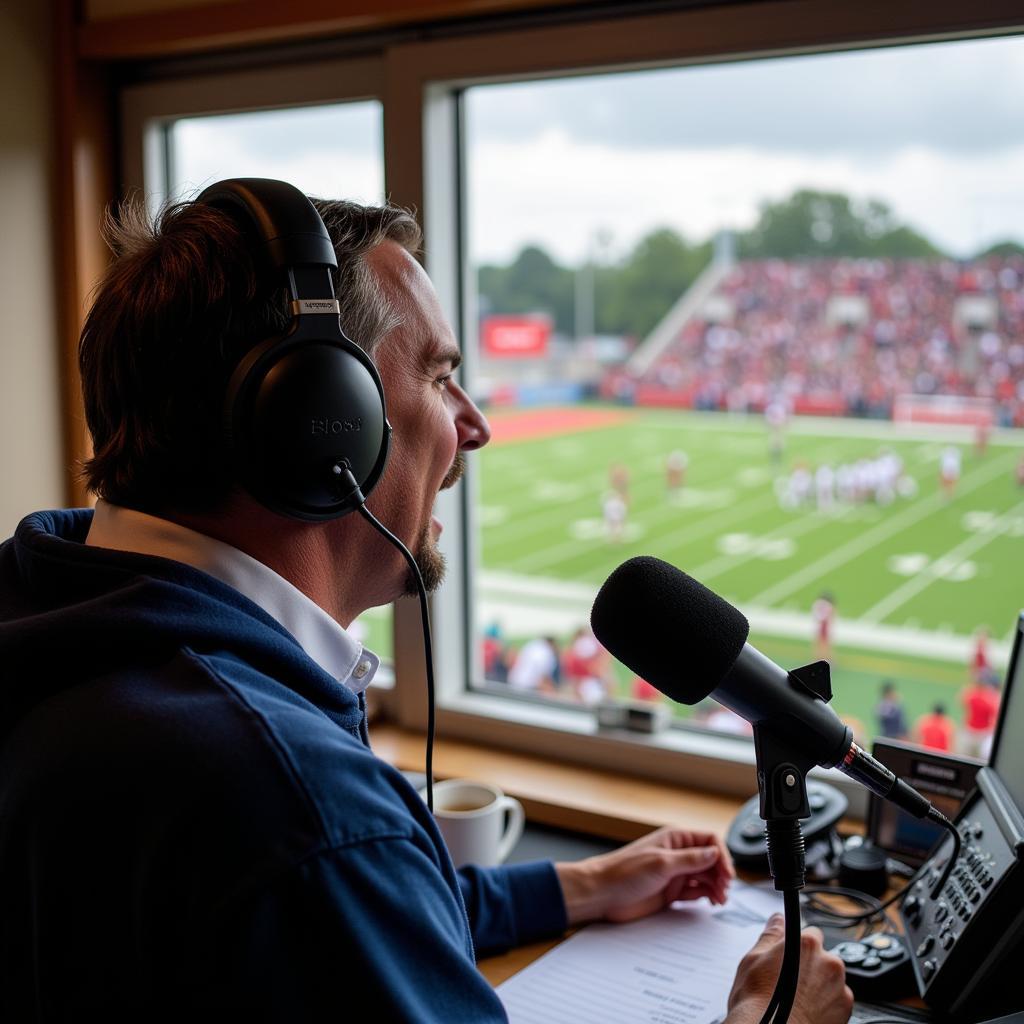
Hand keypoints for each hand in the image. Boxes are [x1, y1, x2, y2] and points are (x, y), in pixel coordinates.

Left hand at [554, 826, 733, 925]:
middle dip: (720, 874)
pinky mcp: (671, 891)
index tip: (727, 874)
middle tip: (724, 890)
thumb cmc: (624, 872)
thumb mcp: (661, 864)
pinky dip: (705, 896)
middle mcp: (677, 854)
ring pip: (705, 877)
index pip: (709, 840)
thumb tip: (715, 853)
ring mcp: (674, 873)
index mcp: (675, 839)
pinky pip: (695, 891)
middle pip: (710, 860)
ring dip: (715, 886)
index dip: (721, 856)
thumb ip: (690, 860)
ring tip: (719, 899)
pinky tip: (709, 901)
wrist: (602, 893)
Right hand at [726, 914, 852, 1023]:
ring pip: (831, 980)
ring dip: (820, 985)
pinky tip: (808, 1011)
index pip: (811, 933)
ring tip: (799, 1000)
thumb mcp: (753, 959)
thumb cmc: (759, 1002)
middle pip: (823, 957)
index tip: (791, 957)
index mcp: (807, 944)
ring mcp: (841, 989)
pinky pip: (838, 1001)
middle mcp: (829, 963)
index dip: (799, 946)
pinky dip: (827, 1005)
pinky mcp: (847, 1012)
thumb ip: (771, 935)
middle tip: (791, 981)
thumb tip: (777, 919)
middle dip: (811, 966)